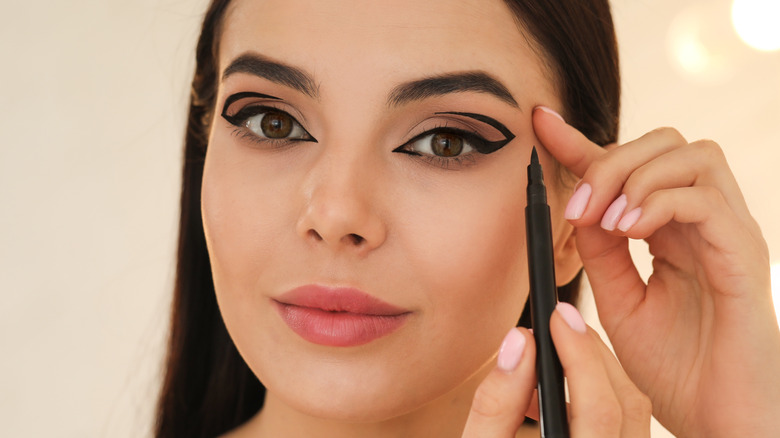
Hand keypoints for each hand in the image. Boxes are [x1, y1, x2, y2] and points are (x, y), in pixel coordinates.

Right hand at [462, 303, 650, 436]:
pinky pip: (626, 431)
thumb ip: (495, 402)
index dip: (580, 353)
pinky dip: (603, 400)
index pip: (600, 408)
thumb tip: (519, 341)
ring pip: (635, 416)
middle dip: (594, 353)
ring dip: (600, 374)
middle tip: (560, 321)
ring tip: (557, 353)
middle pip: (628, 405)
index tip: (555, 316)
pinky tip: (565, 393)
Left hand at [533, 106, 779, 435]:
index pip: (630, 164)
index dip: (582, 139)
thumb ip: (601, 252)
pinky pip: (706, 199)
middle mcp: (704, 221)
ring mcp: (729, 233)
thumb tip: (577, 206)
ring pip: (693, 155)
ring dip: (636, 177)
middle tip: (577, 206)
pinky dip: (659, 204)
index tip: (540, 123)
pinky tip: (628, 232)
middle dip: (611, 159)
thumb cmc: (675, 366)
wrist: (716, 419)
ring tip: (605, 221)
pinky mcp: (744, 256)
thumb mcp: (620, 300)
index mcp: (673, 228)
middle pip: (667, 142)